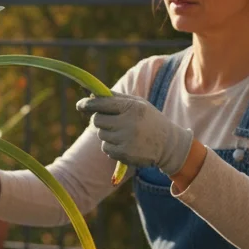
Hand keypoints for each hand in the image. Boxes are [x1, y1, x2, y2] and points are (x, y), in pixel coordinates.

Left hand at [76, 92, 193, 175]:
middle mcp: (129, 122)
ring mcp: (126, 139)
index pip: (102, 103)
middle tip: (113, 122)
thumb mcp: (138, 104)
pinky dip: (111, 147)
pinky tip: (126, 145)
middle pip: (97, 120)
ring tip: (125, 134)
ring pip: (100, 135)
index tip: (80, 105)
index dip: (87, 104)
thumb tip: (90, 95)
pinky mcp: (124, 154)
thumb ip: (115, 98)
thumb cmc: (149, 120)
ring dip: (107, 134)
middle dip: (101, 120)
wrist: (169, 144)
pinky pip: (105, 148)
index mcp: (132, 107)